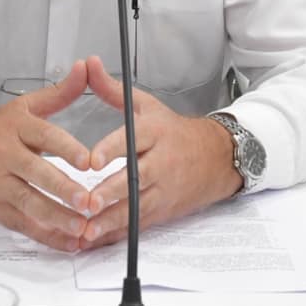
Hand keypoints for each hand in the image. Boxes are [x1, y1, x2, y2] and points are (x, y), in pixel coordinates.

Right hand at [0, 61, 97, 251]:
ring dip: (56, 218)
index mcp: (15, 127)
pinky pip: (21, 224)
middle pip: (36, 173)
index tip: (87, 160)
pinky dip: (45, 235)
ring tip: (82, 228)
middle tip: (87, 201)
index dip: (66, 148)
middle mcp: (5, 155)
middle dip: (63, 190)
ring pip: (28, 202)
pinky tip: (67, 242)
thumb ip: (58, 94)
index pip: (43, 135)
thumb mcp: (21, 107)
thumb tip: (84, 68)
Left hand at [79, 57, 240, 249]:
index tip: (90, 160)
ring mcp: (163, 190)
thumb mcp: (146, 106)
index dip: (111, 150)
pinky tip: (95, 240)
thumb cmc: (175, 133)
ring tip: (87, 229)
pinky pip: (138, 224)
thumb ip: (112, 90)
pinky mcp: (163, 211)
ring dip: (111, 221)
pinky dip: (117, 234)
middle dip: (111, 193)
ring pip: (136, 207)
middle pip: (135, 179)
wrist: (218, 158)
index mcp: (155, 133)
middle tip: (88, 201)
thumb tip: (88, 64)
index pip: (131, 140)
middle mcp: (160, 162)